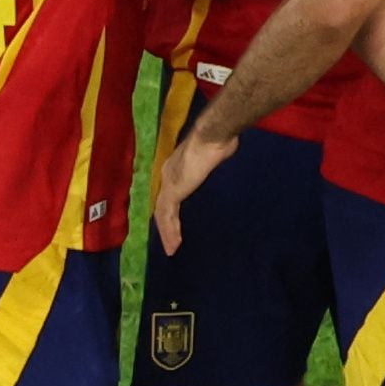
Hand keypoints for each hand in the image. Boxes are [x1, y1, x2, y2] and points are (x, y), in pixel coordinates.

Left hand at [151, 132, 238, 254]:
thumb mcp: (215, 154)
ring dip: (167, 233)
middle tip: (171, 242)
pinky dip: (170, 231)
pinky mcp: (173, 191)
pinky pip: (167, 216)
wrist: (213, 136)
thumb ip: (212, 159)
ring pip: (162, 214)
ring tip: (172, 249)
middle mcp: (167, 175)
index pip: (169, 193)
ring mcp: (168, 183)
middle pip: (162, 205)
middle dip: (166, 225)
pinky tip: (175, 244)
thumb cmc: (218, 141)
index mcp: (175, 167)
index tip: (175, 222)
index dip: (170, 209)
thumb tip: (221, 155)